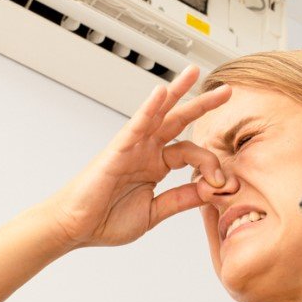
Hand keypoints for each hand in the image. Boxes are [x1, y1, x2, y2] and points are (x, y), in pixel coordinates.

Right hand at [41, 65, 232, 248]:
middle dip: (202, 104)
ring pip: (158, 113)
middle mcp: (146, 151)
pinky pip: (136, 124)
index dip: (210, 164)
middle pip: (178, 120)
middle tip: (226, 90)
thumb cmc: (106, 220)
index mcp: (156, 165)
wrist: (75, 228)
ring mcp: (132, 148)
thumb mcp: (155, 212)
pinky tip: (161, 92)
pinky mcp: (117, 150)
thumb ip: (181, 199)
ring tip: (194, 73)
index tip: (220, 183)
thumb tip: (210, 190)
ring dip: (177, 92)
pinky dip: (149, 108)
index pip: (191, 153)